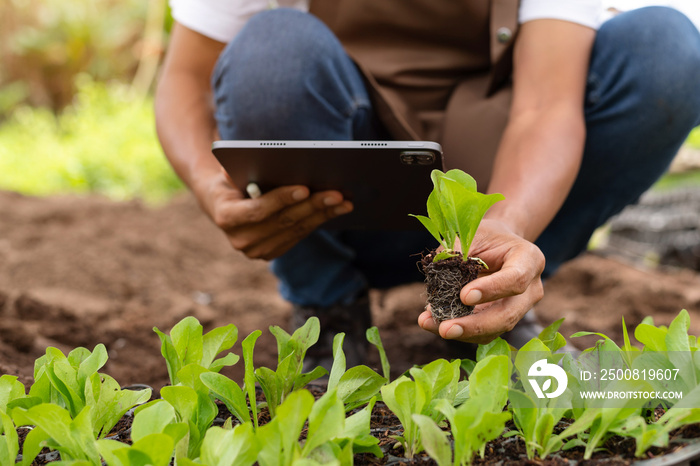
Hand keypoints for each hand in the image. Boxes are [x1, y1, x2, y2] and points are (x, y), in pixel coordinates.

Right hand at [195, 168, 352, 259]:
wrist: (221, 204)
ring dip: (322, 215)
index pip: (258, 210)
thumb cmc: (230, 180)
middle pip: (283, 222)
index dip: (282, 199)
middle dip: (312, 206)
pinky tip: (336, 209)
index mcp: (226, 218)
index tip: (304, 187)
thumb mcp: (230, 170)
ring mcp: (257, 251)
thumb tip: (273, 161)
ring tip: (344, 201)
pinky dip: (318, 221)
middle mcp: (241, 240)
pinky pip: (299, 235)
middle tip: (336, 193)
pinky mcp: (271, 253)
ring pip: (296, 230)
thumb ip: (244, 167)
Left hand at [417, 219, 544, 343]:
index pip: (515, 279)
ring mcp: (519, 308)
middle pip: (507, 314)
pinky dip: (459, 331)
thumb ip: (455, 252)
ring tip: (431, 324)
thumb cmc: (486, 237)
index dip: (491, 290)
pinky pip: (484, 333)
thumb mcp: (472, 234)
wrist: (498, 246)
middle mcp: (530, 288)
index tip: (463, 296)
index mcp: (529, 259)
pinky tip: (434, 324)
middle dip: (475, 325)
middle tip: (445, 329)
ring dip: (462, 332)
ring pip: (495, 329)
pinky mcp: (504, 320)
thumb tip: (436, 278)